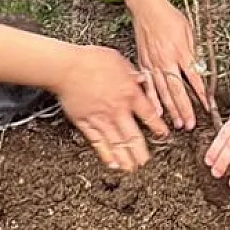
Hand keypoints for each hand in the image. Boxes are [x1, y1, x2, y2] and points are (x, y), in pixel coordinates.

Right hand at [53, 45, 169, 171]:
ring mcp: (101, 119)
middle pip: (133, 136)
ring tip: (132, 169)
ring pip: (117, 143)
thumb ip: (132, 74)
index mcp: (129, 93)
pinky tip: (112, 163)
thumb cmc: (91, 60)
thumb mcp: (120, 61)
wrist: (67, 67)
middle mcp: (117, 110)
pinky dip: (106, 154)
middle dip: (141, 152)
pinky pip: (98, 142)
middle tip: (146, 162)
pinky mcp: (85, 123)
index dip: (158, 126)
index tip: (163, 134)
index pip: (149, 114)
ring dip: (126, 158)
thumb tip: (141, 80)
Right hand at [131, 0, 210, 129]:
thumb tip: (199, 69)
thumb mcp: (189, 32)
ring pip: (162, 91)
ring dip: (170, 109)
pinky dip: (151, 100)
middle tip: (190, 124)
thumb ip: (193, 53)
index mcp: (180, 52)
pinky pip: (147, 85)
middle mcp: (165, 60)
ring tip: (177, 123)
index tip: (207, 106)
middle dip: (184, 109)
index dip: (201, 94)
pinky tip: (155, 111)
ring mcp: (152, 63)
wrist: (147, 8)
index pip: (193, 78)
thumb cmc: (169, 17)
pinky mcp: (143, 63)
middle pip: (177, 90)